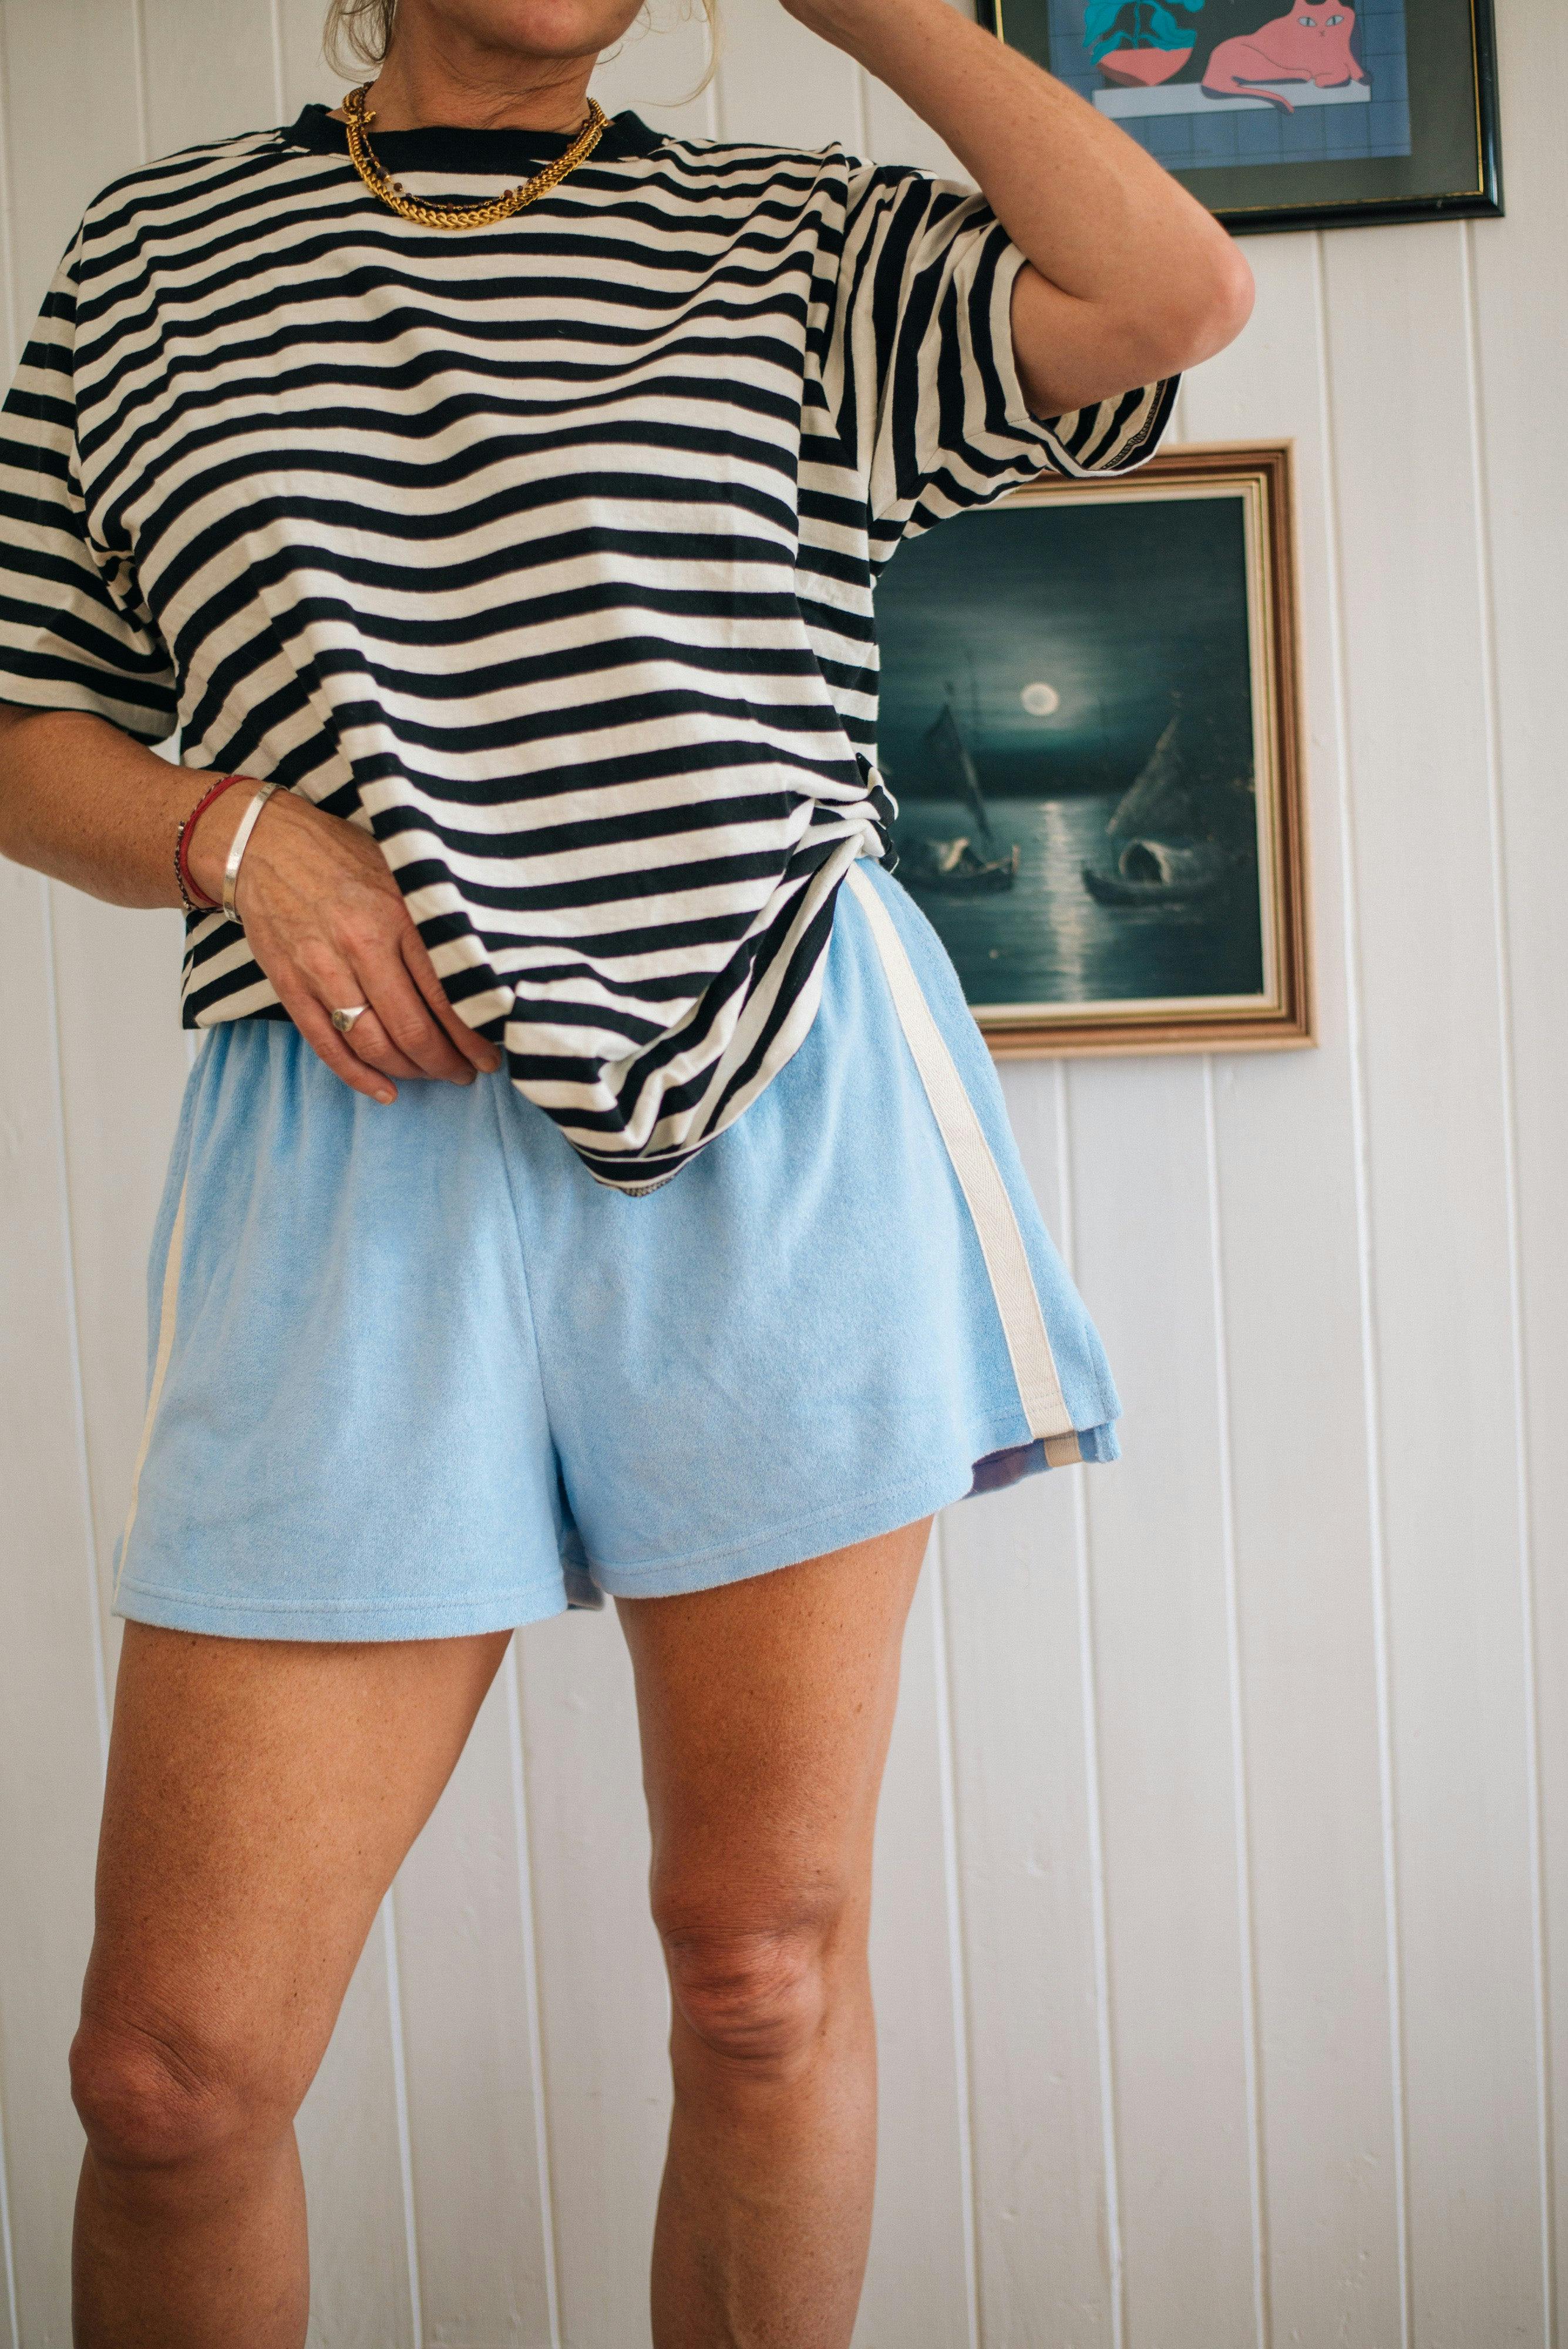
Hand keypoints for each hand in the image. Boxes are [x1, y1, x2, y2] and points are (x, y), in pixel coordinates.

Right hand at [186, 787, 502, 1105]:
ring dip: (410, 1071)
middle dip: (447, 1062)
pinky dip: (358, 1076)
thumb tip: (486, 963)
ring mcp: (321, 969)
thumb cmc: (341, 854)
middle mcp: (360, 945)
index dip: (473, 1034)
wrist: (262, 843)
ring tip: (436, 1075)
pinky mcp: (290, 986)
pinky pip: (326, 1046)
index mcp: (396, 915)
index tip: (491, 1052)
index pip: (446, 993)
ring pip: (373, 1044)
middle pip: (413, 1029)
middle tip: (468, 1072)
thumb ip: (433, 915)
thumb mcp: (399, 869)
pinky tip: (385, 1091)